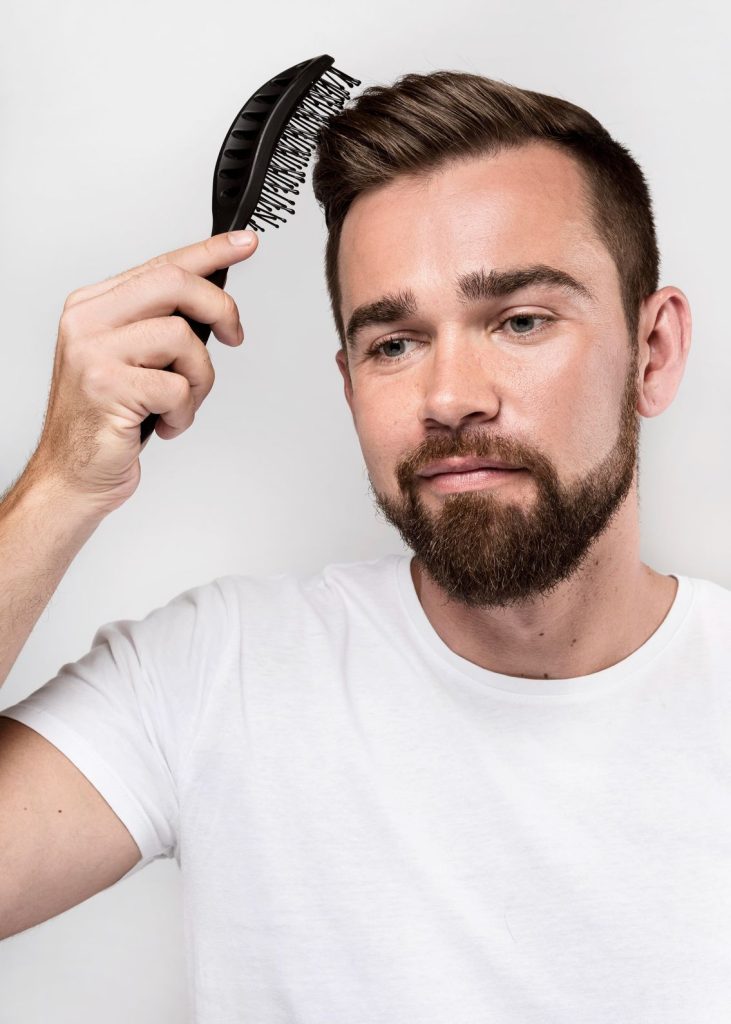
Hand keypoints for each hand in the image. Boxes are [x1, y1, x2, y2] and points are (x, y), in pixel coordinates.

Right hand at [29, 230, 258, 516]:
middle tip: (235, 335)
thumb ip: (158, 325)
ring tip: (180, 404)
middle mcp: (88, 322)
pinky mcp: (107, 387)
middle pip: (174, 285)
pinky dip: (184, 413)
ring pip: (183, 339)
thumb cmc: (105, 421)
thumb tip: (211, 303)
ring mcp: (93, 353)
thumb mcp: (130, 361)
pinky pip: (177, 387)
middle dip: (219, 309)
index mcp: (93, 306)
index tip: (244, 243)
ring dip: (200, 380)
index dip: (210, 252)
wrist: (72, 474)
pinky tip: (164, 424)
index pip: (161, 265)